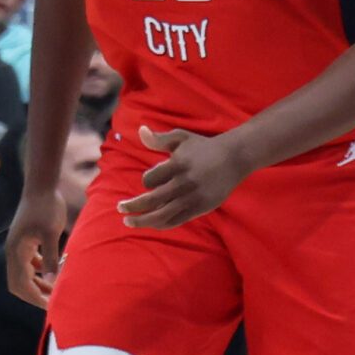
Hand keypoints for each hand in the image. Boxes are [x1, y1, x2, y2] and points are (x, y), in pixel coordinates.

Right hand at [4, 188, 66, 308]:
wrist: (41, 186)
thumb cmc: (46, 207)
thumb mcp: (51, 233)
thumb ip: (50, 258)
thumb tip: (52, 282)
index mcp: (17, 252)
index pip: (21, 284)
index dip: (35, 297)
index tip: (51, 305)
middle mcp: (14, 252)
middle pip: (19, 283)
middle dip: (34, 294)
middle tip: (53, 302)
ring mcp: (19, 247)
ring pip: (25, 274)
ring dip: (39, 283)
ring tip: (58, 288)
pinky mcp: (26, 242)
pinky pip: (31, 264)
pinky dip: (41, 271)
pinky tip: (57, 269)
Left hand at [120, 126, 249, 228]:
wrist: (234, 158)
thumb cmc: (202, 147)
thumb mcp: (180, 138)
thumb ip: (158, 139)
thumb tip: (140, 131)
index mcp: (178, 165)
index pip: (150, 180)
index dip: (146, 181)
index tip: (149, 181)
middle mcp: (185, 183)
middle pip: (152, 200)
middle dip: (132, 206)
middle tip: (120, 207)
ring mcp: (193, 197)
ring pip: (162, 215)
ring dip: (142, 221)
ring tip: (128, 222)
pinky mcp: (201, 208)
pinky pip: (176, 221)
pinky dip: (160, 224)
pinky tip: (150, 224)